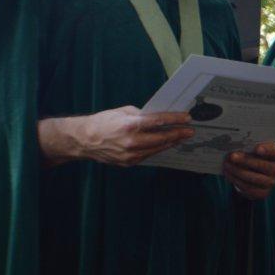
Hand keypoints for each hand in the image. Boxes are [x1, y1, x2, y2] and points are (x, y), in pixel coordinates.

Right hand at [39, 106, 194, 167]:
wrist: (83, 141)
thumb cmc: (103, 121)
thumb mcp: (123, 111)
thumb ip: (142, 114)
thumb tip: (159, 116)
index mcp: (130, 126)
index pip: (158, 122)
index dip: (174, 120)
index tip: (187, 118)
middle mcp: (131, 142)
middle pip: (161, 139)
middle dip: (178, 134)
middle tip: (191, 131)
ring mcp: (130, 155)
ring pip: (157, 149)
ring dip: (171, 143)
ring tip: (182, 137)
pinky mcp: (128, 163)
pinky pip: (148, 155)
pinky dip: (158, 149)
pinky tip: (167, 144)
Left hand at [223, 142, 274, 199]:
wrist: (251, 173)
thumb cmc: (251, 156)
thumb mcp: (252, 148)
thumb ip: (247, 146)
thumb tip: (233, 147)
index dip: (267, 150)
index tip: (257, 148)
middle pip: (262, 165)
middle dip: (246, 160)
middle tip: (232, 156)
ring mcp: (270, 182)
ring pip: (254, 178)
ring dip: (238, 171)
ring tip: (226, 165)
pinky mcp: (262, 193)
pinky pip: (248, 188)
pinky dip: (236, 181)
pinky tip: (228, 174)